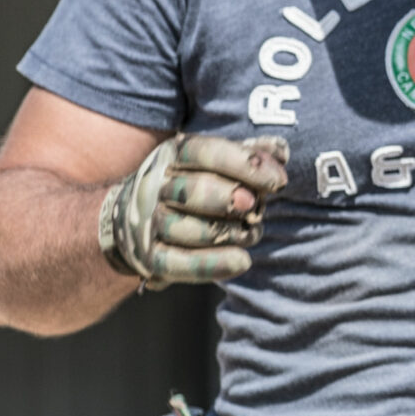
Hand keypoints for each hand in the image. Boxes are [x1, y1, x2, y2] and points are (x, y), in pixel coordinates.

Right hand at [96, 134, 289, 286]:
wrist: (134, 215)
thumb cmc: (192, 183)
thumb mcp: (215, 162)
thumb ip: (249, 154)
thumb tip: (280, 152)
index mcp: (173, 155)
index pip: (205, 151)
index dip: (245, 164)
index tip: (278, 181)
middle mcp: (155, 186)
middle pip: (195, 190)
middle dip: (232, 198)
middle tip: (255, 205)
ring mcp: (148, 222)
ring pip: (189, 228)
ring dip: (230, 233)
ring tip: (251, 232)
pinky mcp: (149, 257)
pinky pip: (178, 263)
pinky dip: (213, 264)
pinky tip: (242, 261)